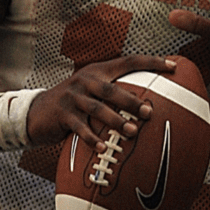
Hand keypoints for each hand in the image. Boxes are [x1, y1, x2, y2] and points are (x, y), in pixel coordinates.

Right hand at [25, 55, 173, 152]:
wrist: (36, 112)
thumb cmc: (74, 104)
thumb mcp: (92, 91)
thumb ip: (115, 92)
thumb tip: (151, 102)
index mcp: (98, 71)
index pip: (129, 61)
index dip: (151, 62)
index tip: (173, 65)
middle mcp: (85, 80)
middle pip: (112, 88)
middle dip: (131, 100)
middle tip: (149, 112)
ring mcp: (72, 97)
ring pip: (97, 108)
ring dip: (116, 121)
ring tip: (132, 132)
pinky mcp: (62, 114)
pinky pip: (80, 128)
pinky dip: (92, 139)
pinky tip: (103, 148)